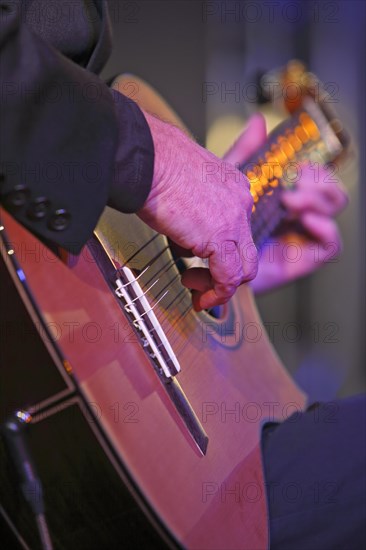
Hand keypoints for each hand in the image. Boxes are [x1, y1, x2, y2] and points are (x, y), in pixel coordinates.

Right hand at [138, 111, 261, 310]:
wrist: (147, 158)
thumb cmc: (152, 164)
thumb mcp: (180, 182)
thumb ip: (190, 209)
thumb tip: (183, 239)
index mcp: (233, 187)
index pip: (238, 229)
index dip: (221, 251)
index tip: (200, 262)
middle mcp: (240, 202)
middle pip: (246, 250)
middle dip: (226, 272)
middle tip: (200, 280)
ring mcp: (234, 219)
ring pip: (244, 268)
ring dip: (220, 286)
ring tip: (195, 289)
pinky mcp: (220, 237)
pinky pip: (228, 277)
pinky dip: (216, 293)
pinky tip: (200, 297)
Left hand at [221, 116, 347, 293]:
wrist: (204, 261)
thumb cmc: (212, 224)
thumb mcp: (226, 186)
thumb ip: (245, 154)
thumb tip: (259, 121)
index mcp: (283, 196)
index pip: (316, 177)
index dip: (315, 169)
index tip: (299, 165)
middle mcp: (296, 215)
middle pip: (330, 192)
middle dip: (320, 182)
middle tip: (296, 182)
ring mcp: (300, 236)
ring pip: (332, 212)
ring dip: (318, 200)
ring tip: (290, 200)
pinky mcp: (301, 260)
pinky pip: (330, 245)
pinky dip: (325, 228)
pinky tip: (305, 219)